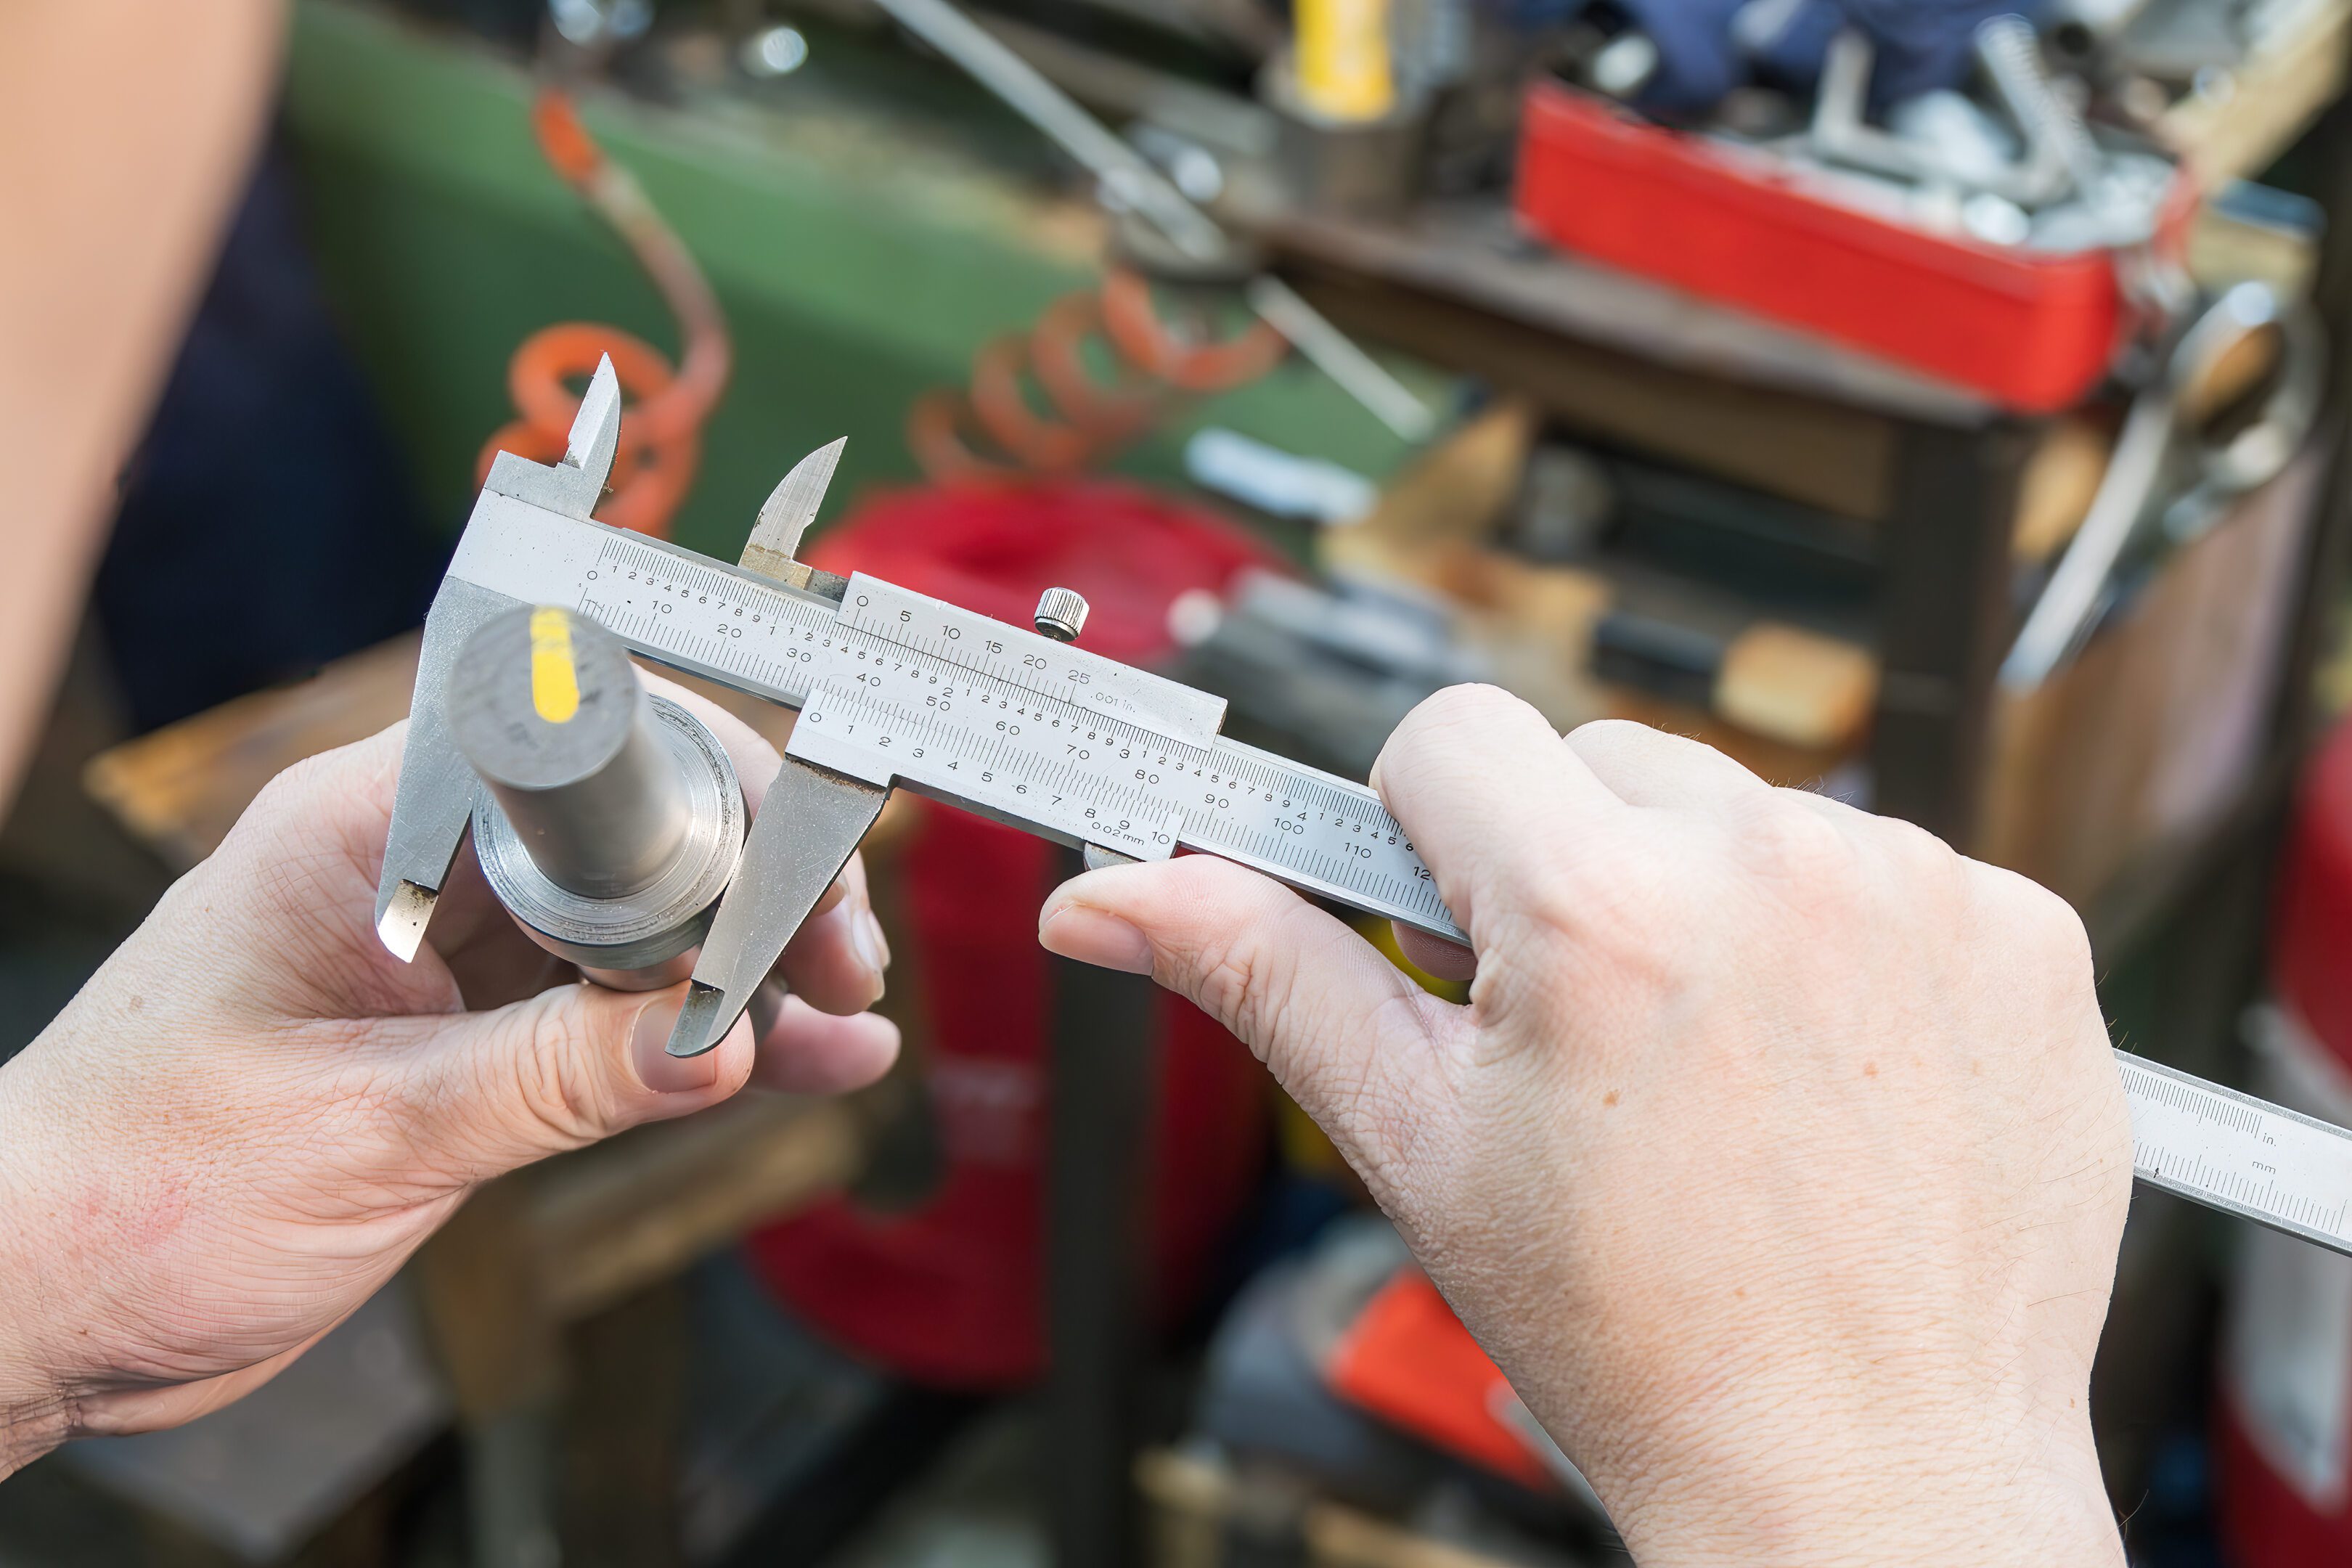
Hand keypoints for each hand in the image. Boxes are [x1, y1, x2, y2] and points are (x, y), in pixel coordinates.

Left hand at [0, 677, 895, 1471]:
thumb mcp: (361, 1132)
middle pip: (628, 823)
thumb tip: (724, 1043)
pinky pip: (613, 1018)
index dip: (701, 785)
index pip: (568, 742)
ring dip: (749, 964)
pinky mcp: (471, 1038)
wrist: (37, 1303)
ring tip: (852, 1011)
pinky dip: (703, 1040)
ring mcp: (450, 954)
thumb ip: (551, 1079)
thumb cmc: (132, 1193)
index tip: (794, 865)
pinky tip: (803, 1065)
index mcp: (367, 828)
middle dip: (754, 880)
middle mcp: (420, 869)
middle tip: (845, 957)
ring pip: (640, 922)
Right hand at [1038, 687, 2129, 1566]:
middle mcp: (1774, 868)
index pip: (1454, 733)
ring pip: (1746, 811)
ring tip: (1716, 1064)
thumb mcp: (1415, 1144)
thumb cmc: (1638, 1339)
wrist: (1864, 1471)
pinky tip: (1824, 1065)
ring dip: (1712, 901)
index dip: (1427, 837)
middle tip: (1587, 1027)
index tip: (1459, 930)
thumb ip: (1263, 972)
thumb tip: (1116, 896)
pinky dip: (1846, 942)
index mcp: (1604, 908)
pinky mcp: (2023, 935)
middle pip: (1601, 758)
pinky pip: (1889, 866)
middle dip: (1569, 866)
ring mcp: (1919, 894)